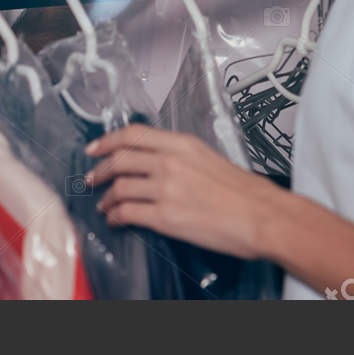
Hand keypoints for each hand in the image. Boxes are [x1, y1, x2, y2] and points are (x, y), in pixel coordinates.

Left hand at [85, 124, 279, 259]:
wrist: (262, 216)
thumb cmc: (243, 192)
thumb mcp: (209, 157)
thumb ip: (180, 155)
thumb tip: (156, 160)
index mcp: (182, 144)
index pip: (133, 135)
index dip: (108, 141)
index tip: (95, 148)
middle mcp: (170, 162)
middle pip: (120, 159)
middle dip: (100, 170)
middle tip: (92, 178)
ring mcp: (167, 189)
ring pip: (120, 187)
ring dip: (107, 197)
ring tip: (105, 204)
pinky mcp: (166, 217)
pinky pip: (128, 213)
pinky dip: (116, 216)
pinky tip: (116, 219)